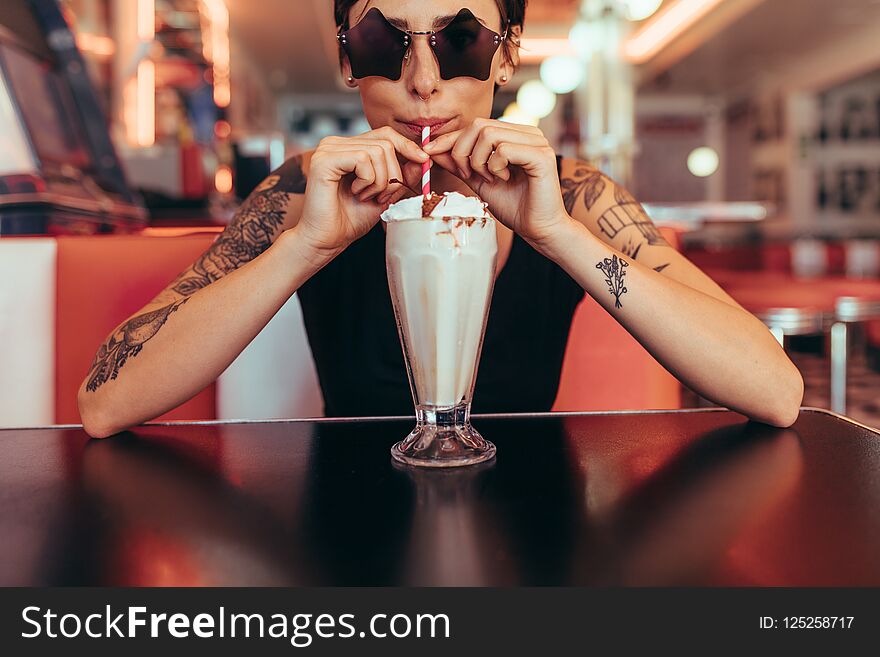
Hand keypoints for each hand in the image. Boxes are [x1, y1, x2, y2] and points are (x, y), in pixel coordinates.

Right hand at [296, 126, 426, 257]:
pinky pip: (363, 159)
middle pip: (385, 142)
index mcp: (349, 148)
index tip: (423, 161)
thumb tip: (424, 158)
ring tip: (366, 197)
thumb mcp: (385, 195)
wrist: (326, 240)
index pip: (385, 134)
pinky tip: (356, 193)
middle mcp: (336, 143)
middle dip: (394, 173)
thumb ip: (402, 176)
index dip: (407, 145)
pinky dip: (368, 180)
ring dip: (381, 181)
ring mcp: (328, 149)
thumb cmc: (351, 220)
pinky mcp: (324, 160)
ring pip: (377, 151)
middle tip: (382, 197)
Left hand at [423, 118, 572, 245]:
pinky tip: (504, 180)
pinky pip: (504, 150)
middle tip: (469, 175)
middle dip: (463, 152)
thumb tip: (433, 149)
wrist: (538, 229)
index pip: (476, 126)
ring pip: (489, 135)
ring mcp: (537, 141)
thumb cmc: (513, 206)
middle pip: (479, 125)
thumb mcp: (479, 181)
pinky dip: (495, 167)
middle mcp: (528, 133)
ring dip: (479, 161)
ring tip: (489, 179)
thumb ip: (460, 164)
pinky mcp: (542, 155)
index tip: (429, 151)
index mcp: (515, 135)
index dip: (450, 138)